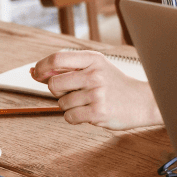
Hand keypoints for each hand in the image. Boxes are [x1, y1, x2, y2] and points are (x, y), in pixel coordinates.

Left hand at [30, 50, 161, 129]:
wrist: (142, 101)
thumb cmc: (115, 85)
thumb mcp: (96, 68)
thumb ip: (68, 69)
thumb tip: (34, 72)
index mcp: (94, 59)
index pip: (57, 58)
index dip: (42, 67)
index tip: (37, 73)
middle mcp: (95, 74)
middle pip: (54, 84)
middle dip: (56, 91)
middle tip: (71, 92)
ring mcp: (96, 94)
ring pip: (61, 103)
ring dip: (68, 106)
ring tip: (87, 102)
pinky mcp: (97, 112)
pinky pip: (69, 117)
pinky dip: (74, 117)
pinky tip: (89, 112)